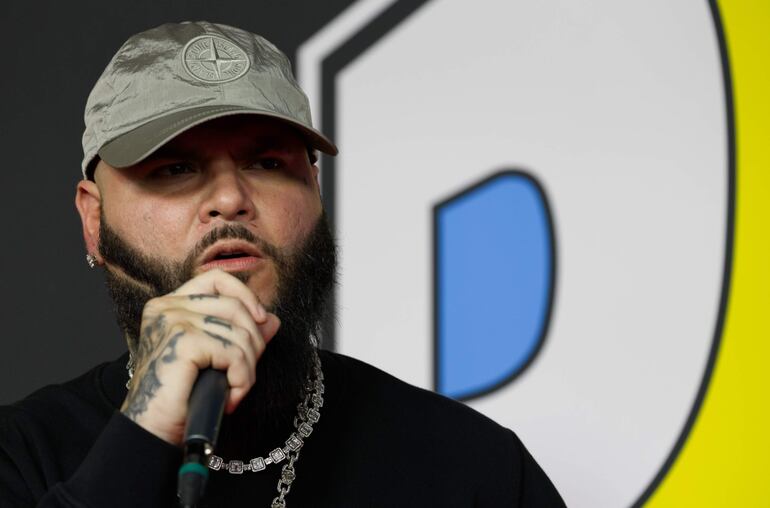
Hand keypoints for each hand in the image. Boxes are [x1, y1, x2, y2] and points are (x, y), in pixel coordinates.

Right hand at [120, 269, 280, 445]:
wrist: (154, 432)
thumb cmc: (180, 399)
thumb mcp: (215, 360)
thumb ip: (240, 334)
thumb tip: (272, 320)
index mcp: (170, 305)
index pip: (216, 279)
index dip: (245, 295)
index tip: (261, 319)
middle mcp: (167, 307)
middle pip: (235, 307)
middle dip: (253, 343)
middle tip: (244, 374)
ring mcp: (173, 321)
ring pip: (239, 332)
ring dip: (248, 368)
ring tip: (235, 391)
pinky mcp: (183, 341)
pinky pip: (235, 353)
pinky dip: (242, 379)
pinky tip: (230, 398)